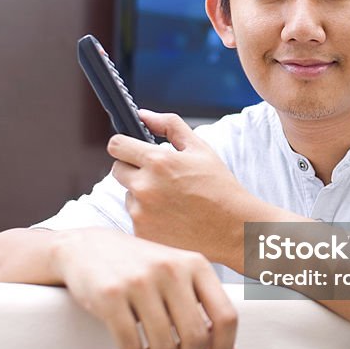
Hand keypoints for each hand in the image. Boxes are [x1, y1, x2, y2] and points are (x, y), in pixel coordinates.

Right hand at [52, 227, 240, 348]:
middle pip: (196, 338)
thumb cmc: (142, 270)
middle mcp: (171, 269)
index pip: (226, 316)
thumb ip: (207, 317)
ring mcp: (140, 280)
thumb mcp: (180, 282)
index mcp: (196, 264)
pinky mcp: (110, 295)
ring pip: (164, 347)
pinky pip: (131, 346)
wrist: (88, 248)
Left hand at [108, 110, 255, 267]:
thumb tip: (143, 115)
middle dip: (134, 170)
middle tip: (160, 178)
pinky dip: (148, 217)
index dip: (125, 146)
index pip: (117, 145)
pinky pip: (135, 219)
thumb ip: (170, 126)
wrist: (233, 229)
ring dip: (142, 195)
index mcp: (158, 161)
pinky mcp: (142, 233)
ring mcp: (141, 213)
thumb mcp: (200, 149)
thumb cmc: (219, 187)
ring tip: (172, 201)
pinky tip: (172, 218)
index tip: (134, 151)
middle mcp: (144, 187)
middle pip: (118, 170)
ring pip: (128, 196)